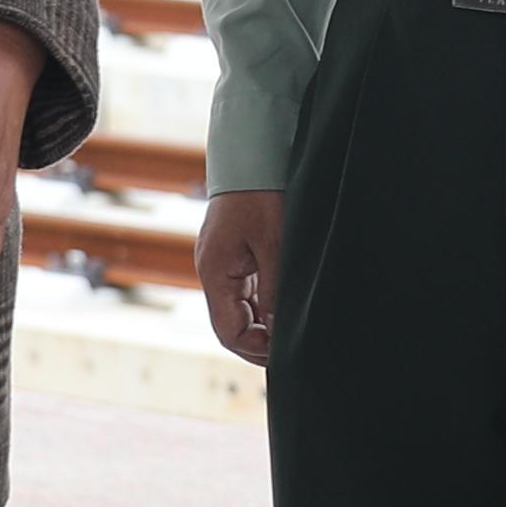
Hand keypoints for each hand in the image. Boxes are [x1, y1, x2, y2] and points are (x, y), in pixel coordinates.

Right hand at [195, 188, 278, 368]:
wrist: (252, 153)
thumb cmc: (261, 194)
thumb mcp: (274, 245)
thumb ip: (274, 290)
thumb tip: (278, 332)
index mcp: (215, 272)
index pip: (228, 331)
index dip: (255, 348)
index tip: (284, 353)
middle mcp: (214, 271)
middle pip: (232, 325)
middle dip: (259, 343)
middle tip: (291, 350)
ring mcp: (223, 263)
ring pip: (240, 310)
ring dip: (263, 325)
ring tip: (292, 334)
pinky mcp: (235, 254)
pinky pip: (246, 291)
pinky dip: (263, 306)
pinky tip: (284, 309)